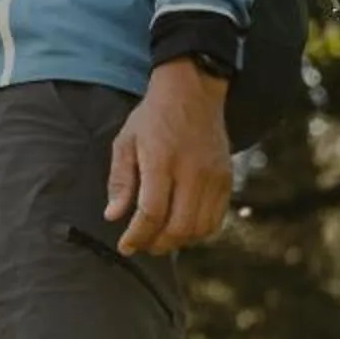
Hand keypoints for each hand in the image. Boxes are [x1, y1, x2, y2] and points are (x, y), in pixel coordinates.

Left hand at [105, 62, 232, 253]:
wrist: (192, 92)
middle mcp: (192, 172)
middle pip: (178, 227)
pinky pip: (216, 219)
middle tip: (141, 245)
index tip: (125, 247)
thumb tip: (113, 216)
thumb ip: (120, 181)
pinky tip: (181, 229)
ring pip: (199, 228)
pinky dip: (198, 232)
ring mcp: (213, 177)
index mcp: (161, 161)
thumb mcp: (125, 142)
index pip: (152, 212)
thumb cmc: (153, 117)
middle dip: (156, 244)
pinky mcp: (226, 179)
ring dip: (178, 242)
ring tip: (159, 239)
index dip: (137, 236)